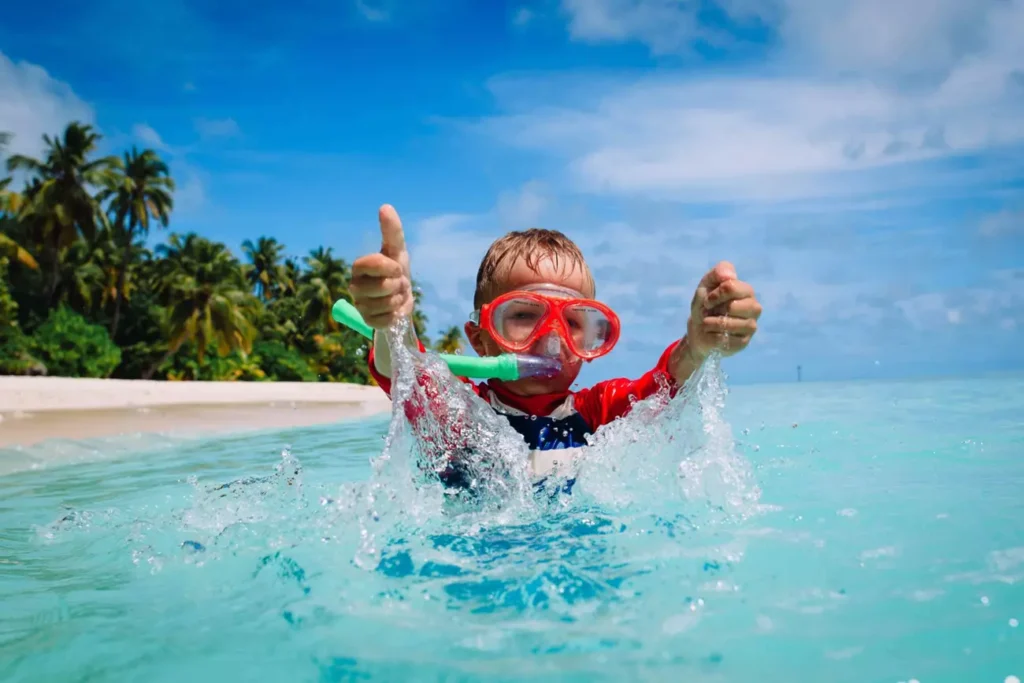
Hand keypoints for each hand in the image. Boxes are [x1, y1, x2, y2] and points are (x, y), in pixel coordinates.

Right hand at [350, 205, 413, 329]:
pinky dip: (394, 316)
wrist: (401, 298)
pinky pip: (385, 320)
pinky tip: (392, 311)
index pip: (371, 264)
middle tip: (397, 283)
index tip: (397, 268)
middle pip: (382, 286)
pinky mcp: (367, 322)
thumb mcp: (397, 250)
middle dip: (397, 285)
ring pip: (385, 304)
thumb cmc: (396, 270)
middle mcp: (354, 286)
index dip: (389, 266)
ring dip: (397, 300)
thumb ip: (392, 231)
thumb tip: (385, 206)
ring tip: (396, 296)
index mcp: (359, 267)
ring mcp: (359, 305)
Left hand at [686, 261, 760, 361]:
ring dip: (710, 323)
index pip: (730, 287)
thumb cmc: (706, 304)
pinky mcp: (744, 342)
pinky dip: (712, 336)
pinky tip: (712, 334)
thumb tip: (730, 276)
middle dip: (713, 310)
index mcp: (747, 291)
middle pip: (731, 307)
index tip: (708, 300)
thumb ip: (718, 273)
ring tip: (707, 323)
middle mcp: (754, 308)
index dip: (714, 294)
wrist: (699, 328)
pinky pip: (725, 340)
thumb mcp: (707, 284)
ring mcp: (751, 326)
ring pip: (728, 325)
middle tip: (710, 312)